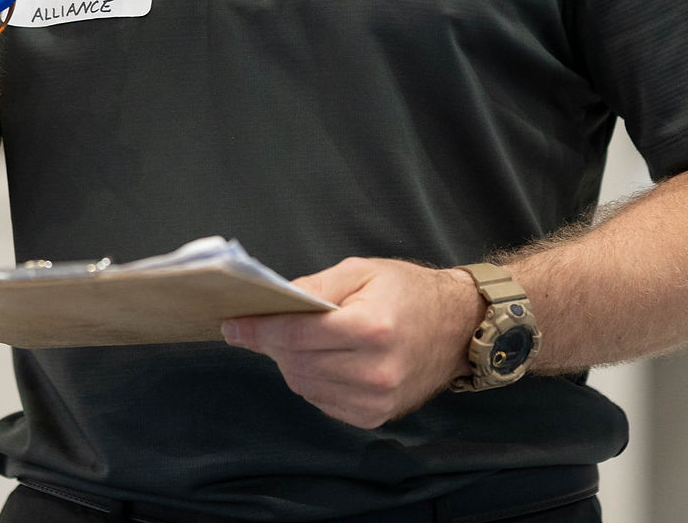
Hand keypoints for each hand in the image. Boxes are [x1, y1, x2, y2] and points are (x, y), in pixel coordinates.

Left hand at [222, 258, 482, 427]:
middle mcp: (374, 371)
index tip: (231, 323)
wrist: (456, 326)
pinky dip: (310, 379)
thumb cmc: (407, 290)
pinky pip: (321, 400)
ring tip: (295, 338)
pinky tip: (320, 359)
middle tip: (258, 324)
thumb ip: (314, 289)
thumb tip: (271, 304)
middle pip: (295, 361)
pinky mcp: (374, 417)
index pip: (296, 335)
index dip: (258, 329)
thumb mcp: (360, 271)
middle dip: (271, 342)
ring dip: (289, 361)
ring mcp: (375, 400)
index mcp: (371, 328)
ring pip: (304, 384)